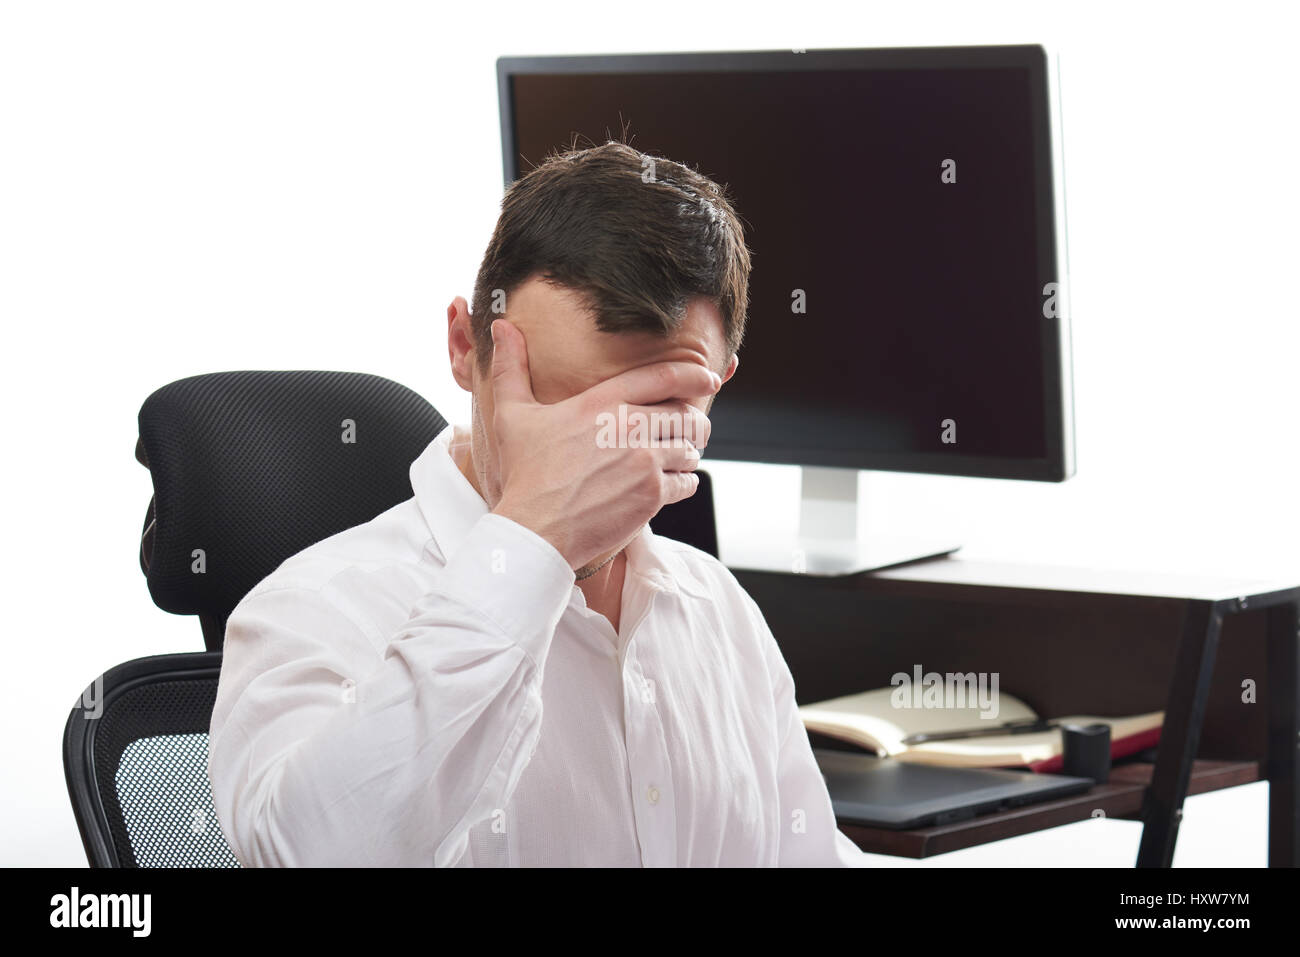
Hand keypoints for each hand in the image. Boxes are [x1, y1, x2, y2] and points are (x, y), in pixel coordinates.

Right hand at [488, 318, 718, 569]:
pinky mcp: (652, 495)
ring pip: (691, 449)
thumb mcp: (512, 414)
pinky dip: (683, 483)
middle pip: (687, 414)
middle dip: (693, 422)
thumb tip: (501, 326)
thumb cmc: (523, 474)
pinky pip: (688, 482)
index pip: (665, 377)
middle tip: (689, 431)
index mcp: (602, 402)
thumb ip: (511, 367)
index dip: (694, 375)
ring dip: (686, 454)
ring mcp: (644, 462)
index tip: (708, 378)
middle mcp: (629, 426)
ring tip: (675, 460)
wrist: (534, 529)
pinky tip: (669, 486)